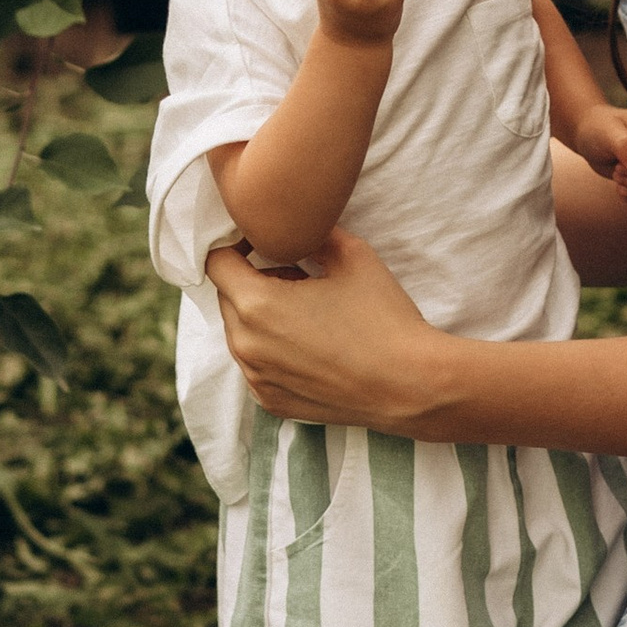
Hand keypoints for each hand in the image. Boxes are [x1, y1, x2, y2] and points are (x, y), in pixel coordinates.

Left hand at [206, 228, 443, 429]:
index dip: (234, 244)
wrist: (410, 385)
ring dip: (259, 313)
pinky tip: (311, 342)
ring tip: (306, 309)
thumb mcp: (353, 255)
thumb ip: (314, 232)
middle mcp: (246, 346)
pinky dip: (270, 347)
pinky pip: (255, 362)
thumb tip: (297, 225)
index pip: (216, 262)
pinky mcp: (271, 401)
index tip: (262, 242)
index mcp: (258, 305)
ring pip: (239, 331)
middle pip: (226, 296)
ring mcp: (256, 379)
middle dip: (250, 278)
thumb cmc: (383, 318)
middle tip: (295, 273)